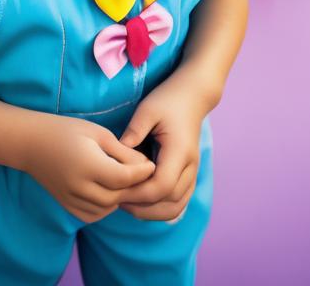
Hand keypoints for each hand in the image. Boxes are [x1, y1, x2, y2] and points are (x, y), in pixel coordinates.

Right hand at [22, 114, 154, 223]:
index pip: (124, 177)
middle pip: (118, 195)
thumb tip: (146, 166)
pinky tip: (108, 190)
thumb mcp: (97, 133)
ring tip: (127, 180)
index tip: (152, 163)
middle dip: (134, 186)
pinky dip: (106, 206)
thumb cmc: (66, 130)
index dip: (141, 172)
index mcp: (87, 165)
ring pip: (108, 207)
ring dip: (121, 196)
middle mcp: (79, 187)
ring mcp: (72, 200)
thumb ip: (122, 152)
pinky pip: (95, 214)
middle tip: (145, 174)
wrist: (31, 143)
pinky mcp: (68, 207)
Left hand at [116, 75, 205, 220]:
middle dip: (142, 207)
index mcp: (180, 152)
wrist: (192, 96)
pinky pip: (177, 203)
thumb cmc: (167, 100)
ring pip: (175, 208)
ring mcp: (192, 174)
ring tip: (126, 203)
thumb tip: (117, 155)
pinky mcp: (189, 176)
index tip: (116, 189)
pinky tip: (140, 202)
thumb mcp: (147, 110)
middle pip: (169, 203)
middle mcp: (190, 167)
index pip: (161, 186)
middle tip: (116, 200)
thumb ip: (134, 131)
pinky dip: (160, 209)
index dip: (138, 193)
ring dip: (151, 212)